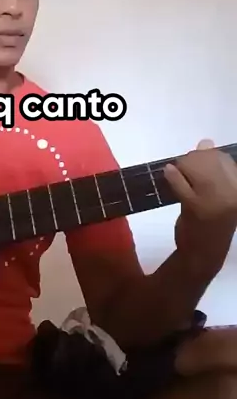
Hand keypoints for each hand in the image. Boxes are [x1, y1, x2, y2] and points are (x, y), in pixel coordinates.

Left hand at [164, 139, 236, 270]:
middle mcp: (234, 193)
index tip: (198, 162)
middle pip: (212, 160)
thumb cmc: (210, 224)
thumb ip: (213, 170)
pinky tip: (168, 173)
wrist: (202, 256)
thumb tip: (206, 142)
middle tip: (185, 170)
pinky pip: (184, 185)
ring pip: (198, 168)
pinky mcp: (198, 208)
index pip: (225, 158)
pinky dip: (174, 177)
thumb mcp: (217, 195)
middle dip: (194, 159)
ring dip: (184, 166)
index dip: (208, 156)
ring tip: (178, 174)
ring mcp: (218, 201)